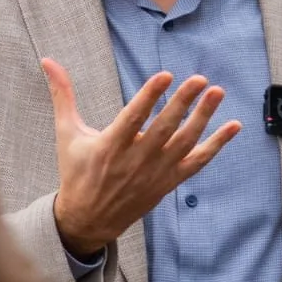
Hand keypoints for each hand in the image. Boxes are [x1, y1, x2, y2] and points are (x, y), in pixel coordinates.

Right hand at [40, 59, 240, 257]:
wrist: (89, 220)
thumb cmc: (76, 172)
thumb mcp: (67, 133)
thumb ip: (62, 95)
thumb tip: (48, 61)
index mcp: (109, 147)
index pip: (133, 118)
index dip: (149, 96)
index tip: (166, 76)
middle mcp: (135, 161)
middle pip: (164, 129)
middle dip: (183, 103)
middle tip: (200, 80)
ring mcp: (155, 173)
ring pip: (184, 143)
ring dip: (203, 118)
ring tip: (217, 93)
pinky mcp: (168, 183)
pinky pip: (197, 162)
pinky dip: (217, 145)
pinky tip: (233, 125)